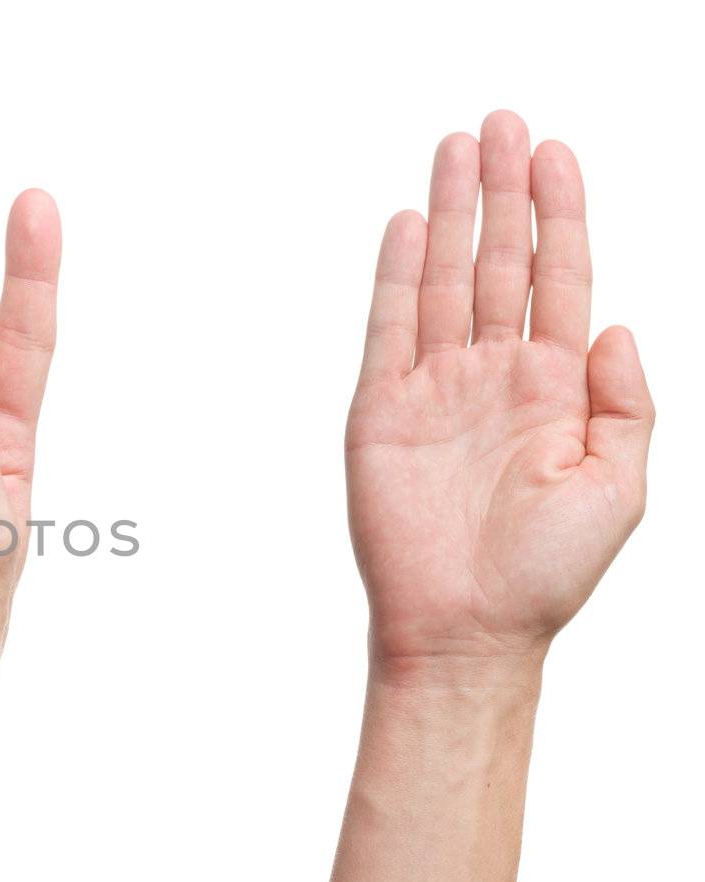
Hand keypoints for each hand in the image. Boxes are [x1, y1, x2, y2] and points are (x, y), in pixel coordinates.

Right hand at [347, 111, 652, 668]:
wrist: (463, 629)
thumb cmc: (542, 576)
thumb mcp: (620, 489)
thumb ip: (627, 403)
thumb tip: (617, 326)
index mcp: (555, 390)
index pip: (559, 278)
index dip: (559, 214)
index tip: (555, 154)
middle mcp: (495, 377)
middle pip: (500, 261)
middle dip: (504, 191)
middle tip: (503, 124)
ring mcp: (436, 389)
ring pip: (444, 279)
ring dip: (452, 212)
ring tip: (457, 149)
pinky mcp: (382, 411)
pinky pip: (389, 327)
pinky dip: (396, 275)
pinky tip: (408, 226)